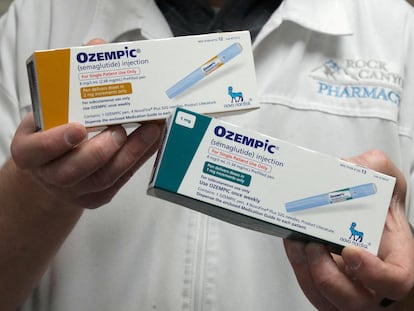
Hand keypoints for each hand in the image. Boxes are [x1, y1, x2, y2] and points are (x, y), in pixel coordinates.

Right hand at [10, 112, 161, 208]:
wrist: (52, 167)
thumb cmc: (50, 134)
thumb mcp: (46, 117)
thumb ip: (62, 108)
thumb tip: (101, 85)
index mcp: (28, 153)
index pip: (39, 150)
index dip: (58, 142)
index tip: (79, 128)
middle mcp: (49, 177)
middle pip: (74, 171)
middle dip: (102, 150)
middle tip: (121, 129)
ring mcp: (74, 191)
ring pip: (104, 179)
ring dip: (131, 154)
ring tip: (150, 132)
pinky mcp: (97, 198)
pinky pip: (120, 181)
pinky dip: (139, 159)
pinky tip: (152, 142)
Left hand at [283, 150, 413, 309]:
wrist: (362, 214)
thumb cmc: (379, 207)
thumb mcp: (386, 181)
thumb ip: (373, 167)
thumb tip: (345, 166)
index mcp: (394, 258)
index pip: (395, 281)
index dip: (374, 273)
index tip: (350, 250)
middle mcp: (371, 279)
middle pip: (354, 300)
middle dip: (327, 274)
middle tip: (314, 244)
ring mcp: (346, 286)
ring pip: (325, 300)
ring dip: (305, 270)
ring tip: (296, 242)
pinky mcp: (323, 284)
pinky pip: (309, 289)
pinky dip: (297, 267)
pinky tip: (292, 244)